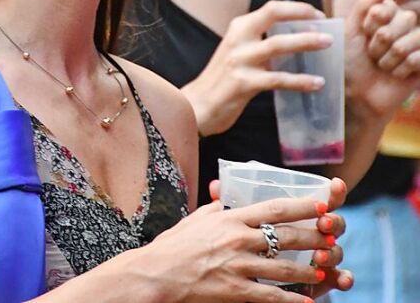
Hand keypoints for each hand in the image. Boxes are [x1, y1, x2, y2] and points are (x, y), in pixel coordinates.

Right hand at [137, 196, 342, 302]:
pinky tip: (307, 302)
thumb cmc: (172, 247)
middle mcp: (237, 239)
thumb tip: (225, 196)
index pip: (274, 208)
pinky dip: (292, 300)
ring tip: (327, 271)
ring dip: (310, 270)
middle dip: (316, 238)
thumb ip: (215, 209)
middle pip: (287, 237)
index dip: (302, 207)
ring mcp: (237, 266)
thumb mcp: (193, 220)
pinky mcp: (235, 290)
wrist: (154, 275)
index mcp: (229, 219)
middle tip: (334, 238)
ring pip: (285, 268)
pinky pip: (271, 296)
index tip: (322, 205)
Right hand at [183, 1, 330, 136]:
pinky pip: (278, 79)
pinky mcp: (243, 83)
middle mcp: (237, 39)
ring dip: (306, 43)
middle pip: (273, 16)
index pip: (271, 8)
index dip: (297, 9)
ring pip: (278, 45)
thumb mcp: (238, 53)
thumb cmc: (222, 80)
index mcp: (238, 29)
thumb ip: (260, 44)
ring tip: (328, 44)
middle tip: (327, 27)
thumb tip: (297, 39)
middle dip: (303, 16)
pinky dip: (301, 81)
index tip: (318, 15)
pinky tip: (316, 83)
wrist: (197, 106)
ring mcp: (239, 60)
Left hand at [344, 0, 419, 118]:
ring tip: (383, 65)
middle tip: (372, 54)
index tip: (363, 34)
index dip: (373, 22)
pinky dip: (401, 68)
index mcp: (386, 16)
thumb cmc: (350, 62)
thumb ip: (363, 6)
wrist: (359, 93)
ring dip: (390, 57)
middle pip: (404, 19)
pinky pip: (418, 57)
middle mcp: (405, 27)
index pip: (388, 6)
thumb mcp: (349, 31)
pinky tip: (396, 74)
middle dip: (381, 41)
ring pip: (411, 39)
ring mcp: (417, 43)